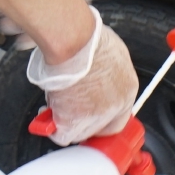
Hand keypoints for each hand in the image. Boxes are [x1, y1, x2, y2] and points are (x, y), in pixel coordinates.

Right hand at [27, 8, 135, 144]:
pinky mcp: (74, 120)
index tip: (92, 115)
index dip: (103, 119)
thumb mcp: (108, 52)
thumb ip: (106, 71)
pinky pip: (61, 135)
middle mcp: (115, 104)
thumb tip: (96, 75)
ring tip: (56, 105)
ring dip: (67, 122)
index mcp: (127, 87)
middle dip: (83, 121)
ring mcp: (96, 115)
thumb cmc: (86, 39)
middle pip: (100, 128)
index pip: (120, 116)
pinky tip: (47, 115)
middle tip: (70, 112)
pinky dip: (52, 128)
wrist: (73, 41)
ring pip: (80, 133)